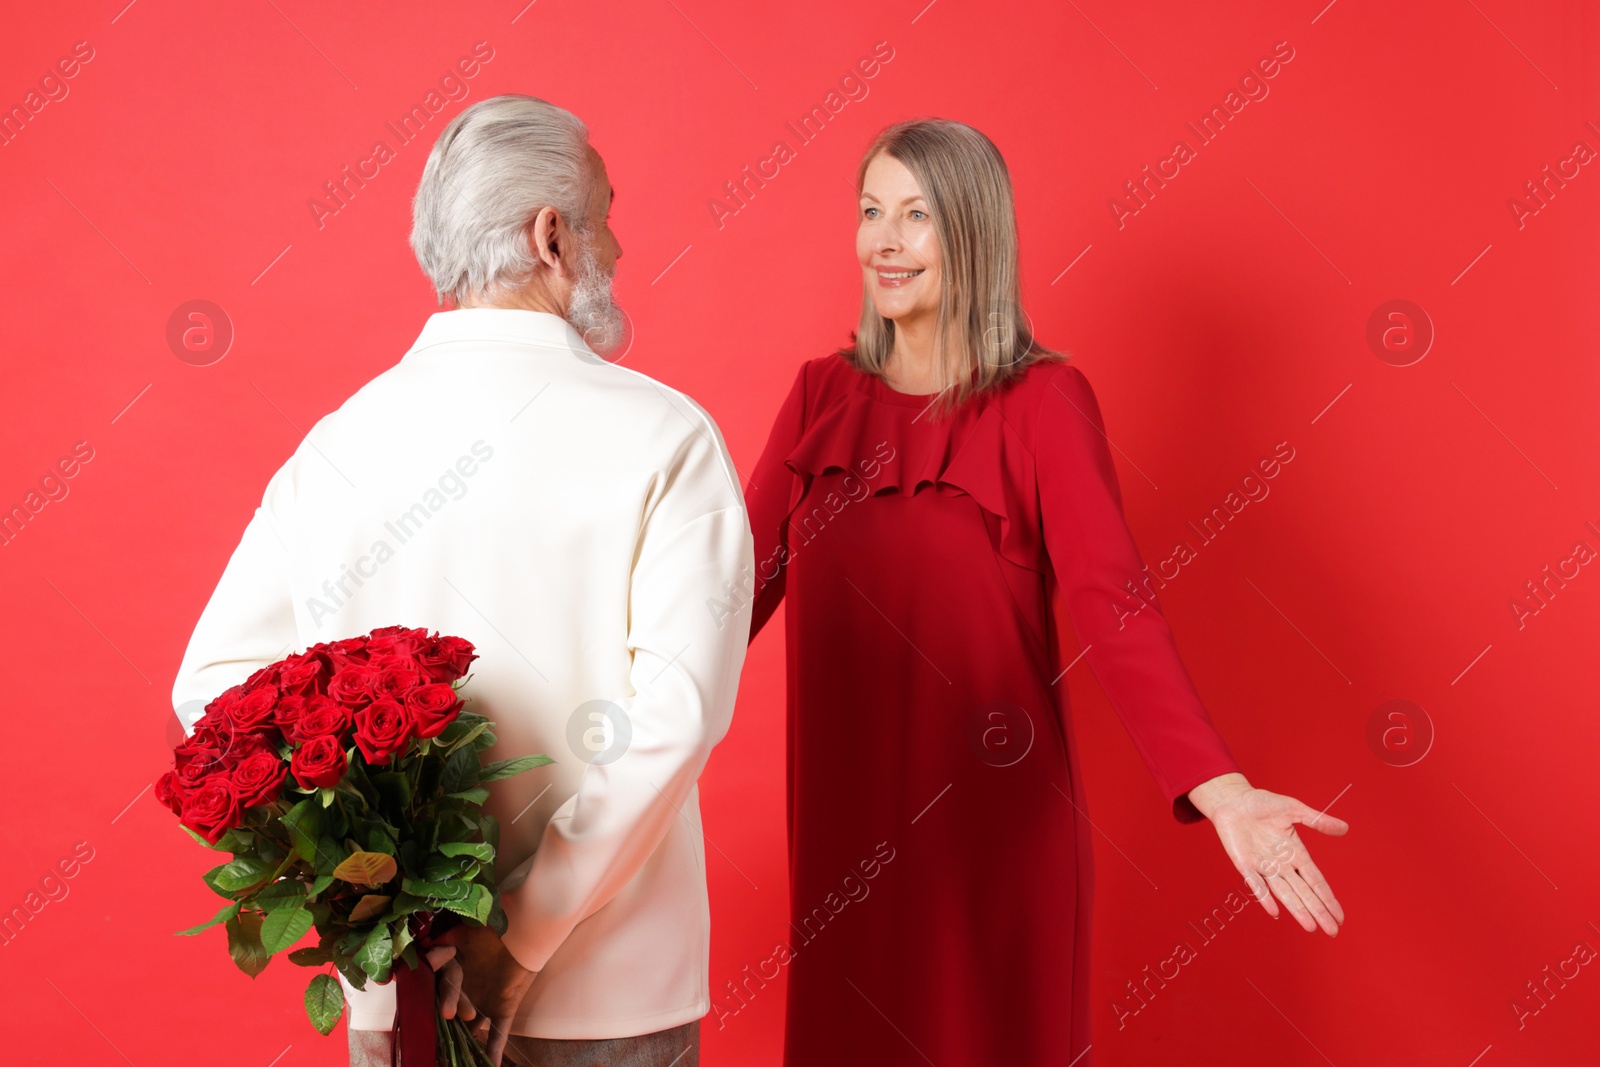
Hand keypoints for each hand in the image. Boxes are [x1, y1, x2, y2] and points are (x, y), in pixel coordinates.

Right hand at [427, 924, 538, 1065]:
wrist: (529, 932)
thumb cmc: (497, 929)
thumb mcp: (468, 932)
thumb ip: (448, 941)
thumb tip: (429, 952)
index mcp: (454, 971)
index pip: (444, 984)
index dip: (444, 991)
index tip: (440, 991)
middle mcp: (466, 991)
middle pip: (455, 1005)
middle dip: (455, 1006)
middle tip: (459, 1011)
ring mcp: (484, 1002)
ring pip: (473, 1025)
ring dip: (468, 1036)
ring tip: (460, 1054)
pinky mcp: (504, 1009)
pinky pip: (498, 1034)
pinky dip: (493, 1052)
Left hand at [1189, 774, 1348, 935]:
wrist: (1233, 801)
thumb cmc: (1263, 804)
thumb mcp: (1294, 809)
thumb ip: (1317, 820)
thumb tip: (1345, 828)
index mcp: (1296, 853)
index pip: (1315, 880)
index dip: (1327, 898)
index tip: (1340, 917)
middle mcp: (1281, 864)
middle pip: (1303, 892)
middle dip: (1318, 911)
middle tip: (1332, 931)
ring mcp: (1263, 866)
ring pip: (1284, 892)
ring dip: (1297, 909)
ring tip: (1311, 927)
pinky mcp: (1244, 863)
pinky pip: (1256, 883)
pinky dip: (1265, 896)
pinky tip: (1275, 912)